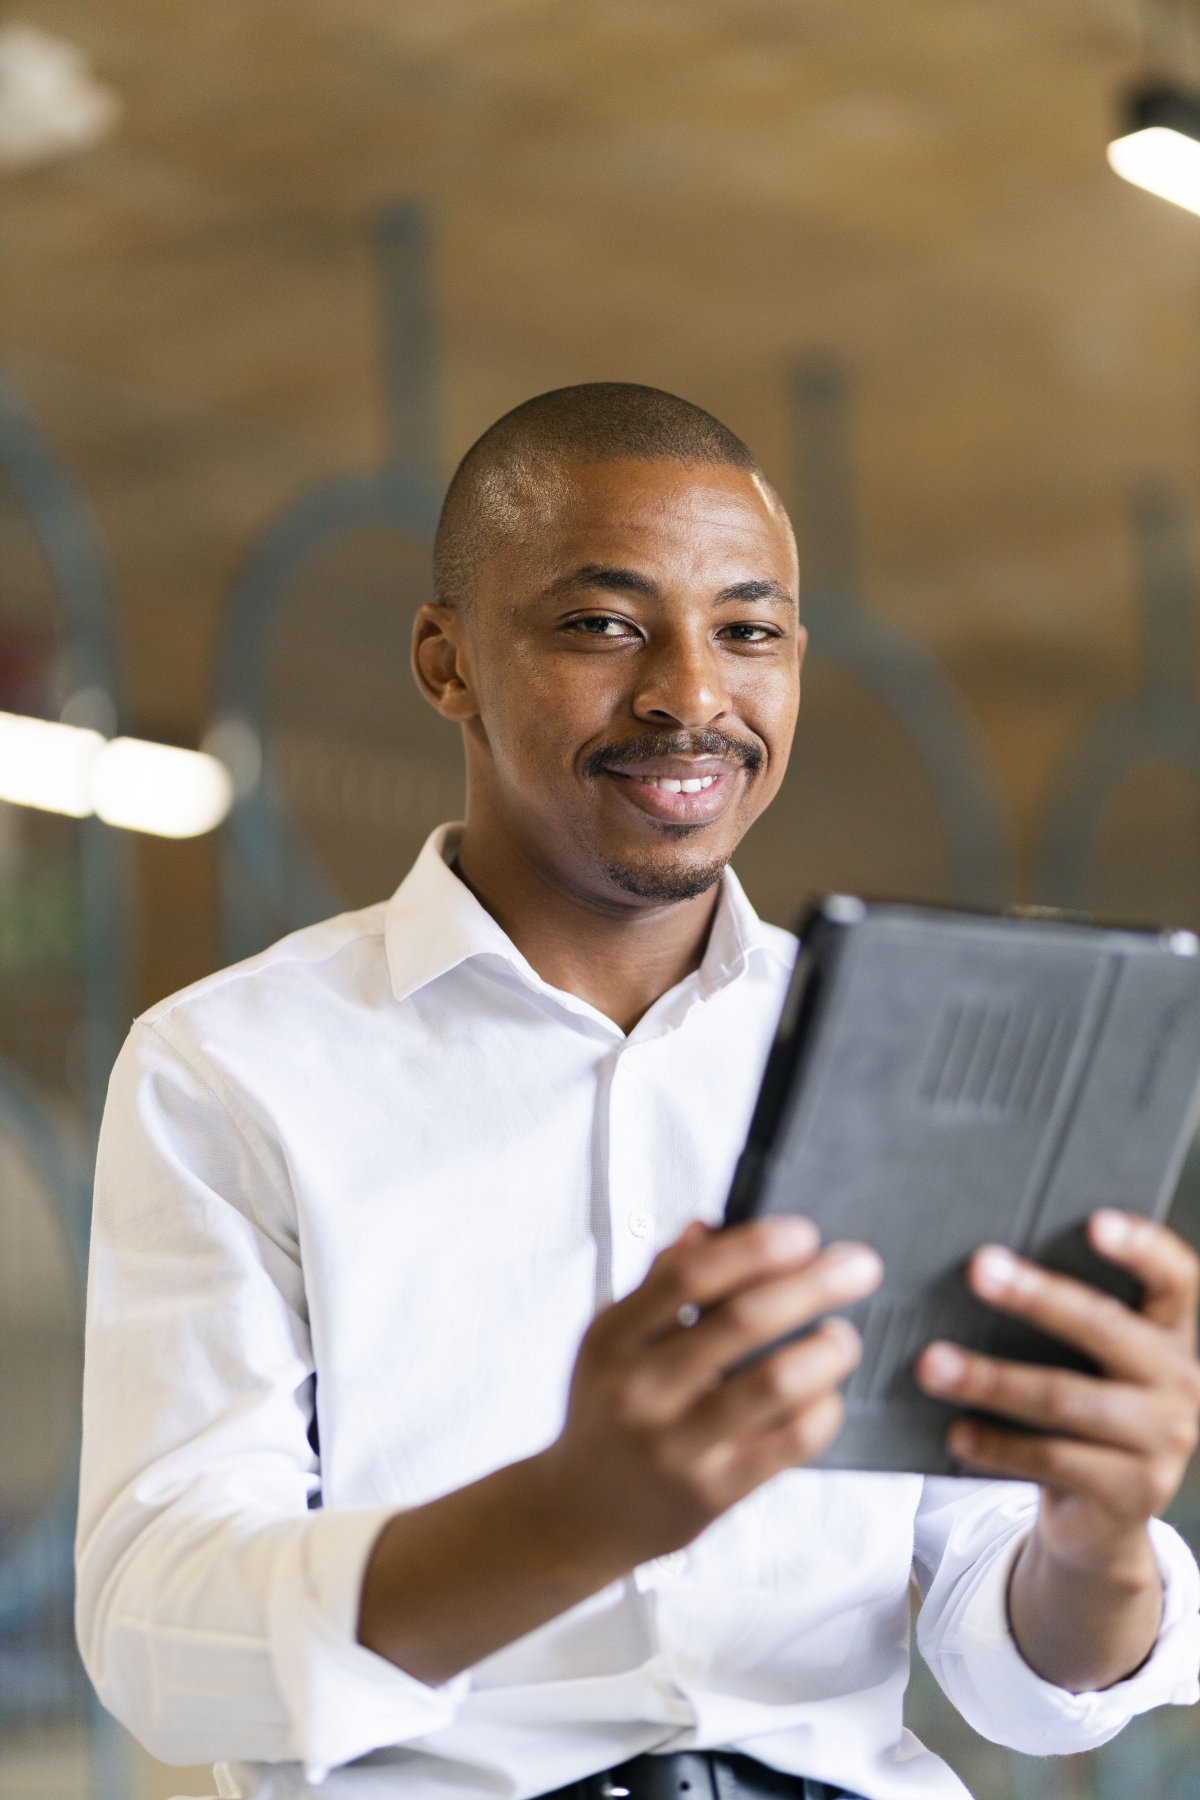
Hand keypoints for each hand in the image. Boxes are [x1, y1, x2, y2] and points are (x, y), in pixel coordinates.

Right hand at [537, 1216, 882, 1575]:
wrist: (581, 1514)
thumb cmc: (608, 1410)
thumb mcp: (613, 1340)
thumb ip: (659, 1282)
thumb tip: (708, 1226)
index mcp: (613, 1338)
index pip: (689, 1275)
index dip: (754, 1247)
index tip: (804, 1232)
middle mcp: (641, 1389)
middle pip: (743, 1320)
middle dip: (814, 1284)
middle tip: (860, 1267)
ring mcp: (677, 1445)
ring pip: (774, 1382)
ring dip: (826, 1349)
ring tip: (844, 1336)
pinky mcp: (714, 1492)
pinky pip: (789, 1442)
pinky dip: (822, 1410)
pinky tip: (827, 1395)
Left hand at [915, 1212, 1199, 1570]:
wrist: (1103, 1515)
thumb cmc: (1082, 1409)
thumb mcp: (1090, 1363)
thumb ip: (1065, 1320)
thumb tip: (982, 1267)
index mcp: (1172, 1335)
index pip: (1175, 1280)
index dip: (1142, 1248)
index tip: (1095, 1222)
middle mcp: (1181, 1383)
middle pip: (1105, 1328)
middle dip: (1037, 1297)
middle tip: (978, 1268)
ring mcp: (1164, 1443)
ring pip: (1066, 1399)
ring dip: (991, 1379)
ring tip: (932, 1364)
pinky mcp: (1133, 1494)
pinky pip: (1054, 1460)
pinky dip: (997, 1444)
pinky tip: (956, 1432)